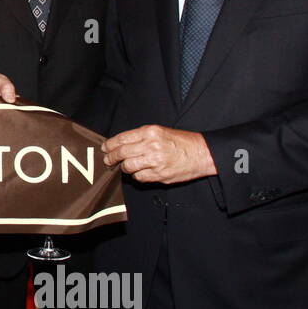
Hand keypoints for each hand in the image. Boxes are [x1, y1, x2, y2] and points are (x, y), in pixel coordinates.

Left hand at [101, 125, 216, 183]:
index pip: (122, 138)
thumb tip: (120, 145)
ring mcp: (155, 161)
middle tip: (107, 161)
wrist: (202, 153)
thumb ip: (141, 137)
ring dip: (124, 168)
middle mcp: (151, 145)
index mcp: (150, 132)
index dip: (110, 145)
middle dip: (111, 158)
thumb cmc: (181, 141)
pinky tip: (140, 172)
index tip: (105, 148)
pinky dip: (137, 176)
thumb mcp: (161, 131)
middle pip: (121, 153)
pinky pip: (140, 177)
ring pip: (128, 167)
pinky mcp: (160, 175)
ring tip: (126, 167)